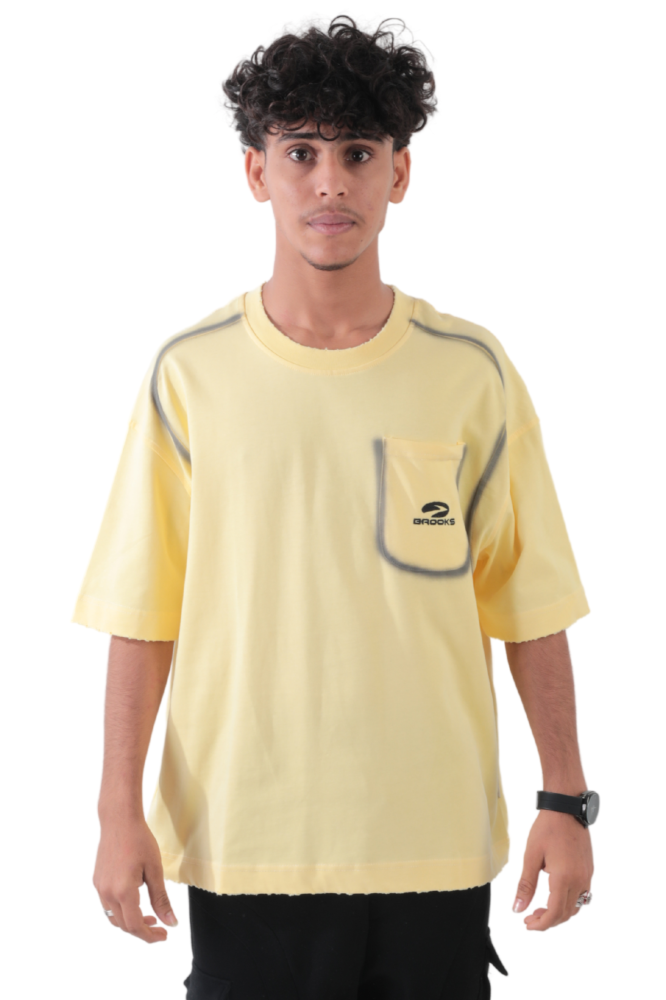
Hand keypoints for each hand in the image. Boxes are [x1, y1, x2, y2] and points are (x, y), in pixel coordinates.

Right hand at [93, 814, 177, 943]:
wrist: (119, 820)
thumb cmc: (139, 840)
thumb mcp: (155, 870)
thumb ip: (161, 899)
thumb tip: (170, 922)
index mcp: (123, 891)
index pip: (135, 926)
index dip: (150, 936)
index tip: (164, 935)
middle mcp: (107, 893)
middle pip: (124, 925)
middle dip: (143, 930)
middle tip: (161, 927)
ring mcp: (100, 887)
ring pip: (114, 918)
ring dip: (131, 922)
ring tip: (149, 916)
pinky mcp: (97, 881)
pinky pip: (107, 905)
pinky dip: (121, 911)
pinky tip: (135, 902)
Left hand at [513, 809, 593, 930]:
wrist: (566, 808)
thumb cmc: (547, 828)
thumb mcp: (531, 856)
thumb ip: (525, 885)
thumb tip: (518, 908)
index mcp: (564, 877)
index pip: (555, 912)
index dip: (541, 923)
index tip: (528, 924)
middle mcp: (579, 880)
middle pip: (566, 914)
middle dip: (548, 921)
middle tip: (530, 918)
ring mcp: (587, 875)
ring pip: (576, 907)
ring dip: (559, 913)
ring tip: (540, 909)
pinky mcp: (589, 870)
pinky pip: (582, 896)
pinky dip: (568, 903)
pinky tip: (554, 896)